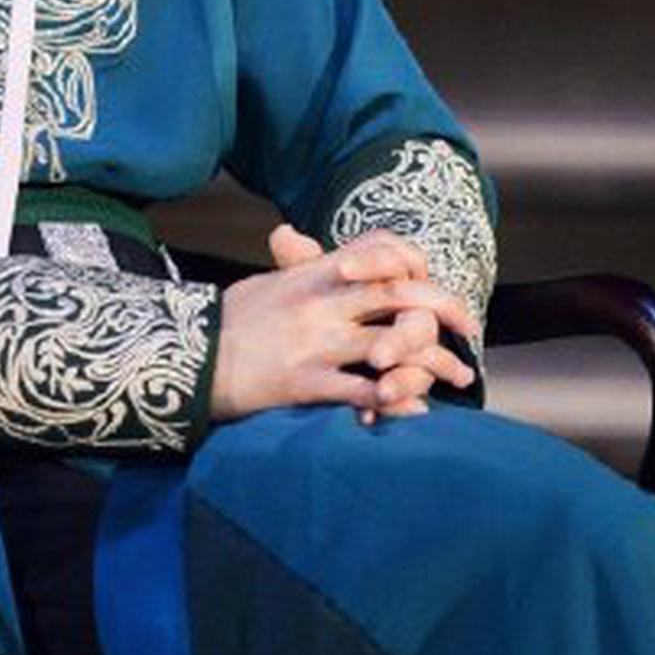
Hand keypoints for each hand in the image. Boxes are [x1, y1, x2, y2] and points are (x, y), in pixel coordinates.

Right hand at [209, 228, 477, 424]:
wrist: (187, 357)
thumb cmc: (226, 322)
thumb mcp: (266, 283)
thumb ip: (296, 267)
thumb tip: (303, 245)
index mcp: (312, 274)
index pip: (377, 252)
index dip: (414, 262)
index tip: (433, 279)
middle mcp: (321, 302)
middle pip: (399, 294)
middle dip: (443, 309)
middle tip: (468, 327)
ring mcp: (315, 342)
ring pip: (392, 344)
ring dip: (432, 361)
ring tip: (456, 376)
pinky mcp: (305, 382)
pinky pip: (362, 392)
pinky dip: (395, 402)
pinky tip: (417, 409)